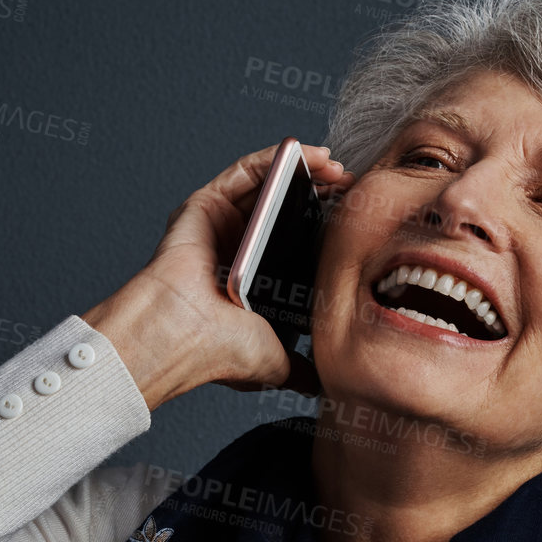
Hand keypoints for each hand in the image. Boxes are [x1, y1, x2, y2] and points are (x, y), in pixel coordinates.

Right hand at [82, 142, 353, 411]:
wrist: (181, 338)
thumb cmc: (219, 352)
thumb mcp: (277, 362)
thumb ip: (302, 370)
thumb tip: (324, 387)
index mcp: (254, 279)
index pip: (297, 243)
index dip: (328, 229)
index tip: (360, 222)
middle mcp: (237, 248)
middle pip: (286, 209)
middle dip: (323, 195)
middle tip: (355, 189)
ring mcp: (221, 224)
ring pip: (270, 186)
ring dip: (307, 170)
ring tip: (338, 168)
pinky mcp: (206, 204)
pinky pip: (247, 172)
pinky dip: (279, 158)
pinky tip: (310, 155)